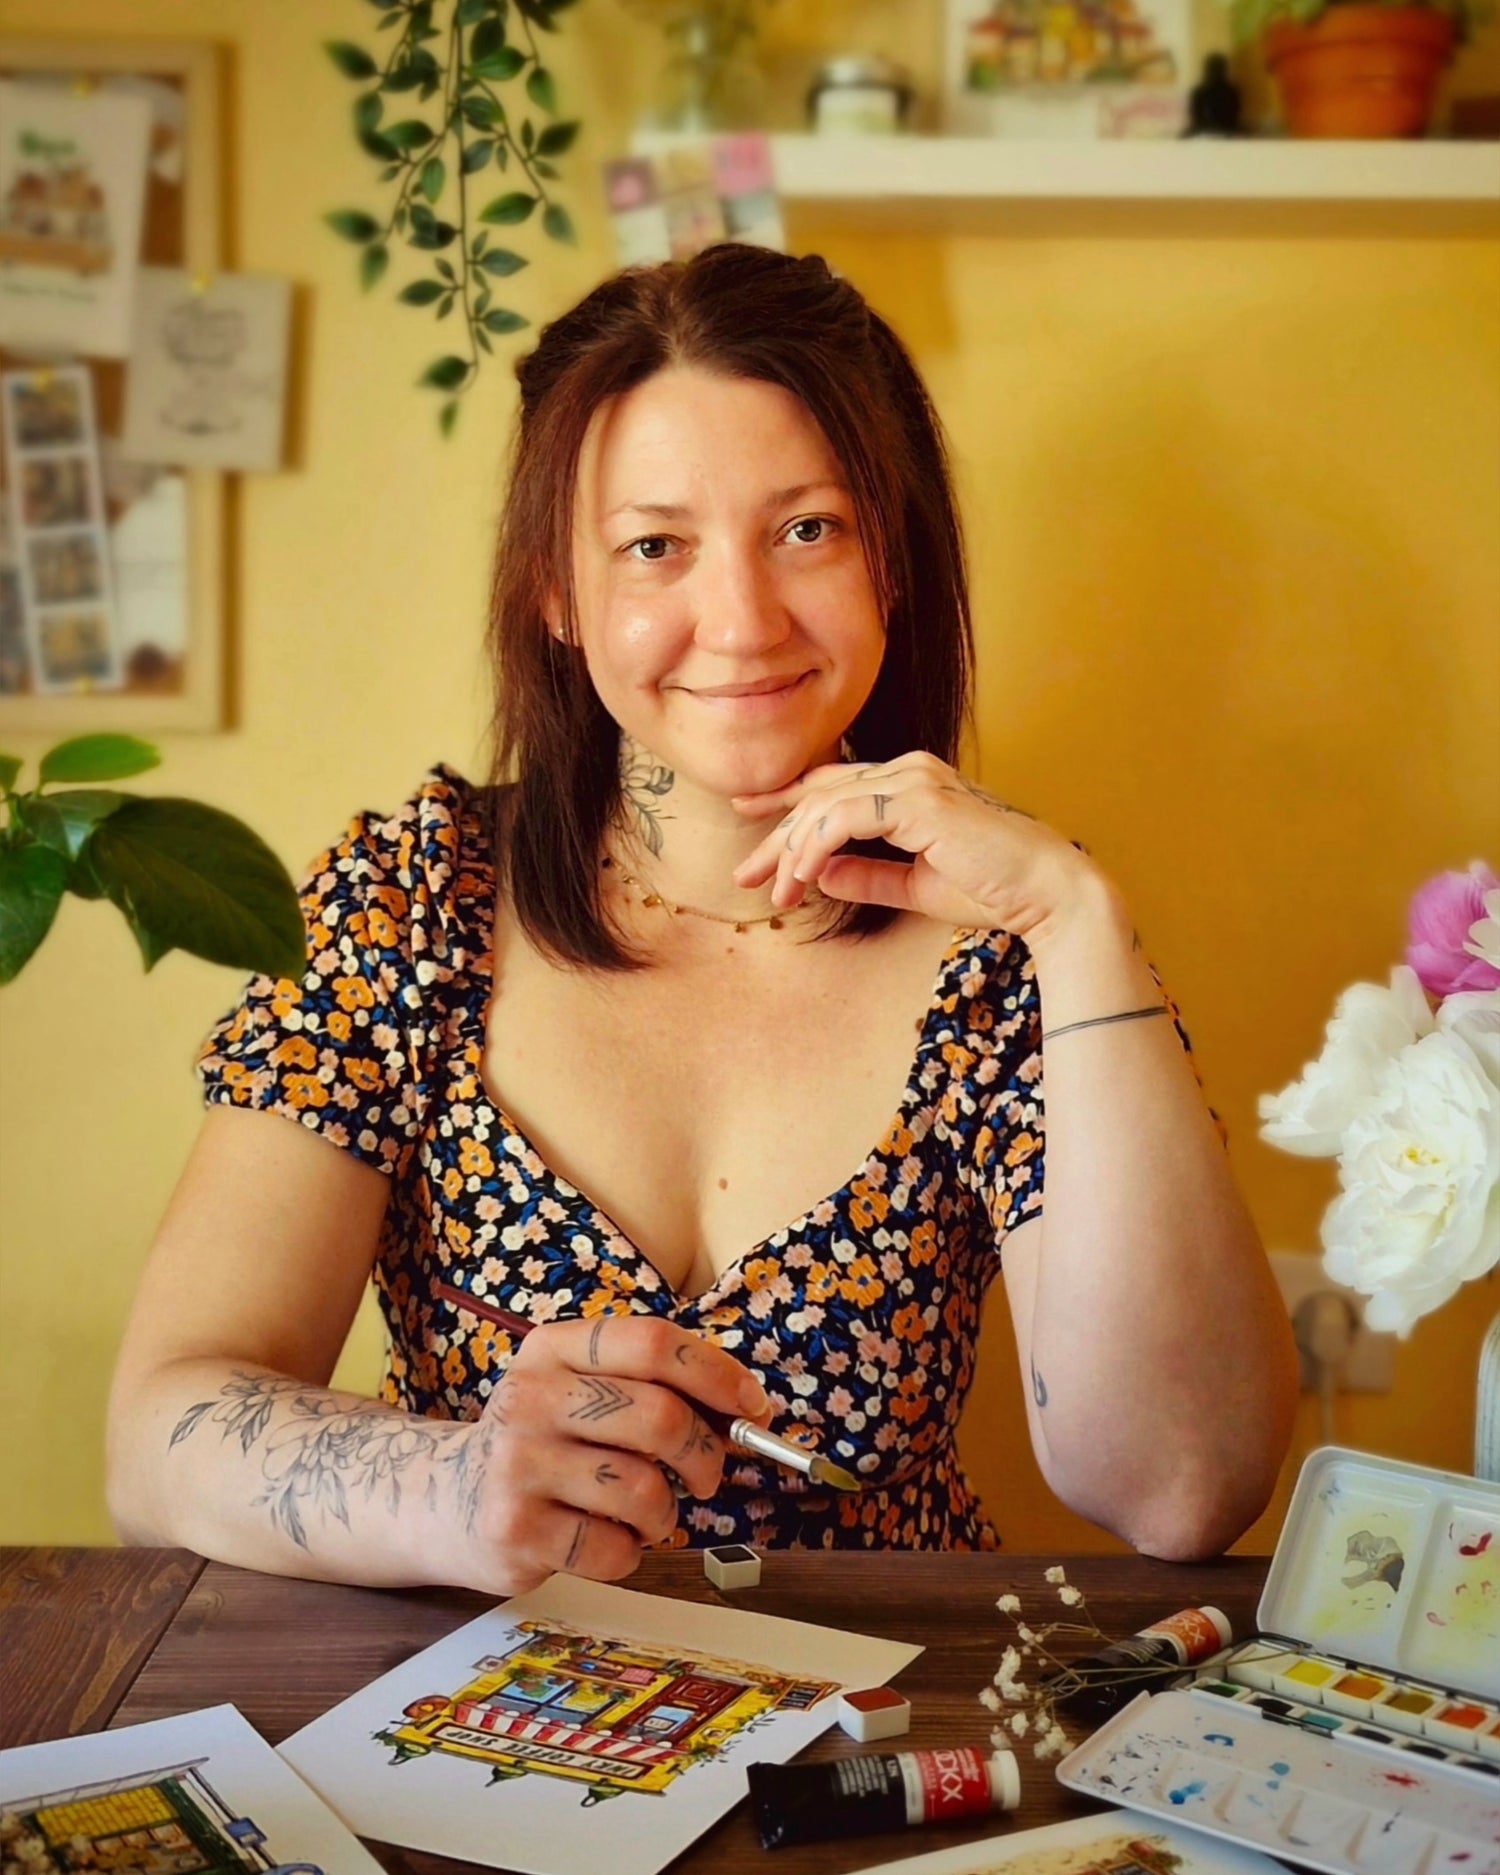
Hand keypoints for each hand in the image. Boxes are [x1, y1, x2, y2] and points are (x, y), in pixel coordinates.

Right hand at [451, 1316, 769, 1596]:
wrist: (444, 1498)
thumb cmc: (541, 1441)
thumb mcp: (577, 1390)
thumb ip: (649, 1386)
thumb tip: (748, 1410)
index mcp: (554, 1349)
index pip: (653, 1342)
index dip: (717, 1375)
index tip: (752, 1408)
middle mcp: (530, 1397)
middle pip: (660, 1416)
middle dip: (705, 1454)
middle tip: (705, 1476)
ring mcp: (517, 1465)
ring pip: (644, 1490)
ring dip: (665, 1513)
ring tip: (646, 1514)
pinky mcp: (515, 1531)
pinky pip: (615, 1549)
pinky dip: (630, 1553)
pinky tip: (605, 1541)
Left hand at [732, 750, 1101, 943]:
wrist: (1045, 892)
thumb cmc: (992, 890)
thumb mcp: (914, 886)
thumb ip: (868, 877)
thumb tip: (819, 874)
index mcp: (911, 784)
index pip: (835, 785)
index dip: (787, 803)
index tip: (749, 823)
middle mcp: (909, 770)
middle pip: (820, 794)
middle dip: (777, 836)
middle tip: (744, 874)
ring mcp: (914, 780)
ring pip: (825, 806)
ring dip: (792, 852)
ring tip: (775, 892)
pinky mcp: (916, 800)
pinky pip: (843, 819)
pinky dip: (814, 849)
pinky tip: (800, 878)